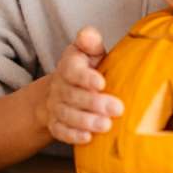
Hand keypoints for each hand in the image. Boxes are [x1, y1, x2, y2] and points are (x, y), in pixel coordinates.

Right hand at [36, 27, 123, 144]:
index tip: (102, 83)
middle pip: (71, 95)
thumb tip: (88, 34)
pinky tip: (88, 138)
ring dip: (85, 121)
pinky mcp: (56, 124)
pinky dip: (72, 135)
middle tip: (117, 109)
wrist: (62, 91)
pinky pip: (60, 131)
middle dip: (93, 103)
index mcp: (68, 66)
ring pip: (66, 115)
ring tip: (106, 125)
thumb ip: (90, 42)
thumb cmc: (87, 69)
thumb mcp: (89, 52)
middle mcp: (59, 87)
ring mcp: (56, 106)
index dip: (85, 78)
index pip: (72, 71)